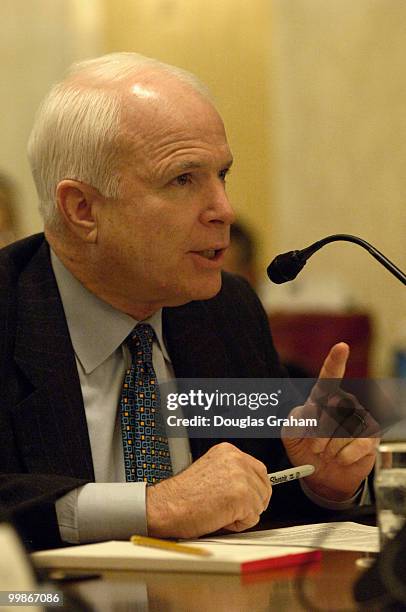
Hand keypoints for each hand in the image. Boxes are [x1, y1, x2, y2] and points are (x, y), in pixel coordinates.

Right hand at [146, 442, 271, 537]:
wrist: (166, 506)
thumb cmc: (182, 496)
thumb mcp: (211, 472)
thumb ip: (232, 474)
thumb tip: (252, 487)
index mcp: (228, 451)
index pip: (258, 470)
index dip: (253, 489)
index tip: (244, 499)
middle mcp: (236, 458)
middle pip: (264, 486)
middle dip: (252, 502)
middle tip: (230, 509)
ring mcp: (240, 475)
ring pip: (260, 503)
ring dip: (243, 514)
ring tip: (219, 511)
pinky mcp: (242, 495)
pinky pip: (252, 518)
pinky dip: (238, 524)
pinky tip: (220, 517)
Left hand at [282, 342, 377, 500]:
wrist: (320, 476)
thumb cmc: (304, 449)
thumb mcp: (290, 435)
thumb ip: (295, 421)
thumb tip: (310, 414)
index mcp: (321, 398)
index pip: (329, 377)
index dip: (335, 361)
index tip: (341, 346)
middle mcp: (343, 404)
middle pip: (333, 409)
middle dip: (319, 431)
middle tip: (314, 446)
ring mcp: (359, 419)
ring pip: (344, 429)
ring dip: (329, 447)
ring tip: (326, 453)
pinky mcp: (371, 437)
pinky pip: (356, 445)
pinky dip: (342, 456)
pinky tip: (340, 458)